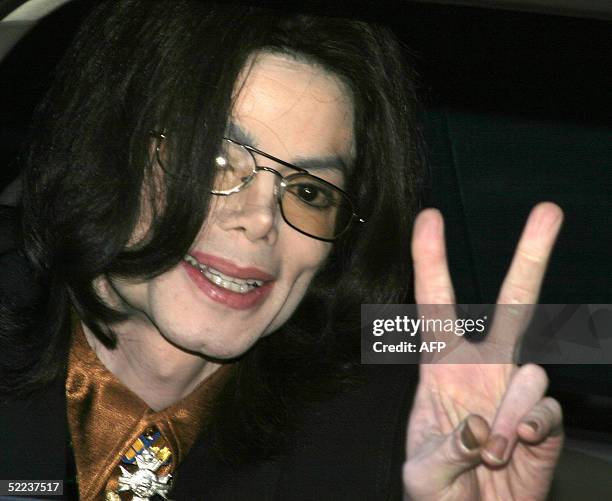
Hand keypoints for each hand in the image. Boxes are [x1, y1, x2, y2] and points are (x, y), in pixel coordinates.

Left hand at [403, 203, 564, 500]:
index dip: (431, 261)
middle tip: (550, 211)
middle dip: (530, 258)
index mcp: (441, 367)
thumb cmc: (437, 491)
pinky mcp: (544, 421)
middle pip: (513, 305)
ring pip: (532, 372)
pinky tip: (517, 446)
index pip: (435, 305)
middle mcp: (483, 368)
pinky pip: (547, 409)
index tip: (430, 218)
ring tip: (493, 451)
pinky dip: (532, 428)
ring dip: (511, 415)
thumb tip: (484, 426)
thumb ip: (448, 449)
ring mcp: (516, 392)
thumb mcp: (423, 472)